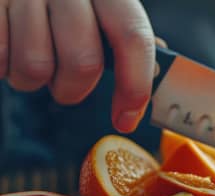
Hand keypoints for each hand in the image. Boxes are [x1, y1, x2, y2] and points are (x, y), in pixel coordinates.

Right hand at [0, 0, 155, 132]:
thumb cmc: (70, 3)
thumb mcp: (105, 8)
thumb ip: (127, 37)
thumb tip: (155, 76)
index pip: (133, 38)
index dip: (135, 86)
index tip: (126, 119)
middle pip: (83, 62)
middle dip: (76, 90)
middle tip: (67, 85)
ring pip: (36, 66)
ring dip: (36, 81)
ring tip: (35, 62)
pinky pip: (0, 59)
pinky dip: (5, 68)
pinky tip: (10, 50)